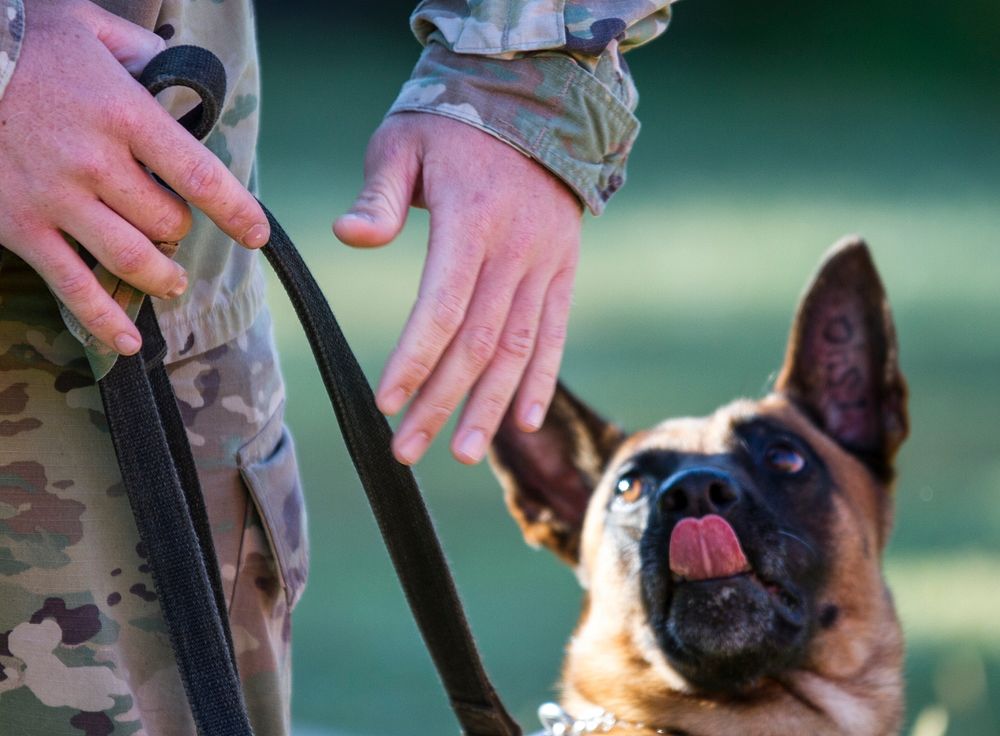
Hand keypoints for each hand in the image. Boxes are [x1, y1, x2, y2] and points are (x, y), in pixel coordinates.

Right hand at [0, 0, 268, 354]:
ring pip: (131, 258)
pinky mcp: (19, 226)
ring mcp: (56, 198)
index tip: (257, 235)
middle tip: (174, 227)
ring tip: (171, 280)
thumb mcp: (89, 27)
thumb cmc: (21, 40)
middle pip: (167, 221)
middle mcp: (96, 161)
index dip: (236, 211)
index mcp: (124, 114)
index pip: (199, 174)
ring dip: (161, 276)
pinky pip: (71, 284)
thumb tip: (171, 69)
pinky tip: (126, 341)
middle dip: (180, 231)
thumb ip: (139, 51)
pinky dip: (103, 318)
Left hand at [334, 113, 581, 465]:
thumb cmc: (452, 125)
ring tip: (458, 452)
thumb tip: (349, 236)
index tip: (385, 403)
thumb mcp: (402, 143)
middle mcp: (516, 249)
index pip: (443, 306)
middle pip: (478, 341)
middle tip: (406, 449)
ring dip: (489, 405)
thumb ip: (379, 195)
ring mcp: (547, 264)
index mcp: (473, 220)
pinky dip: (540, 379)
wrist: (535, 104)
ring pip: (518, 348)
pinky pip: (555, 333)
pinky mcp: (563, 271)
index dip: (415, 359)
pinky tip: (523, 422)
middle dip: (441, 401)